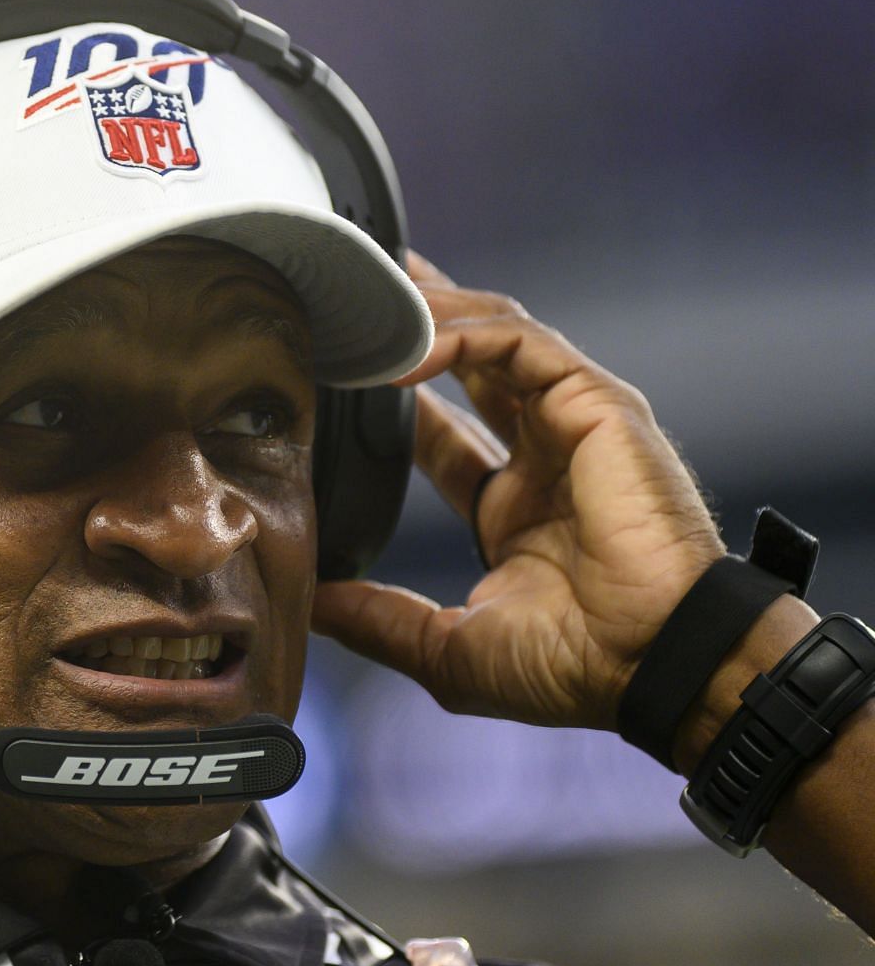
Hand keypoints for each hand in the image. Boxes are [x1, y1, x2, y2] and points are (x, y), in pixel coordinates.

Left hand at [312, 253, 725, 730]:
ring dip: (429, 316)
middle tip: (352, 296)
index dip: (391, 402)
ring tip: (365, 307)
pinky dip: (464, 335)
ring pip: (495, 337)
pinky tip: (408, 350)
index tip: (335, 379)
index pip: (441, 434)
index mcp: (514, 510)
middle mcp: (545, 457)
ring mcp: (574, 425)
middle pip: (472, 363)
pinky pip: (521, 344)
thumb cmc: (575, 668)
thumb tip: (311, 605)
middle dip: (415, 325)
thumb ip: (378, 619)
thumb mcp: (448, 649)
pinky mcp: (598, 404)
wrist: (653, 665)